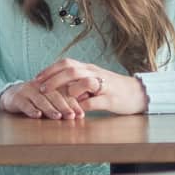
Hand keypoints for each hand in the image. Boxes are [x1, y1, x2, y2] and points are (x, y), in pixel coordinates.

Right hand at [0, 79, 87, 119]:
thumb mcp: (50, 97)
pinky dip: (31, 110)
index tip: (81, 114)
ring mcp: (27, 91)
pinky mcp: (16, 98)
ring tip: (58, 116)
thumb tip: (86, 99)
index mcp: (50, 84)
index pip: (64, 93)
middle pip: (54, 95)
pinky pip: (24, 104)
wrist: (11, 95)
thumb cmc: (36, 98)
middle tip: (72, 116)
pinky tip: (37, 116)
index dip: (73, 103)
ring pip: (40, 99)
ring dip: (50, 108)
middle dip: (64, 106)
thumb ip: (66, 98)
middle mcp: (40, 86)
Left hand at [33, 58, 149, 115]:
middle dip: (53, 79)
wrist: (137, 93)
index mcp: (88, 69)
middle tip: (41, 89)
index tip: (36, 79)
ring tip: (59, 98)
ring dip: (70, 90)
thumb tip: (56, 88)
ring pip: (84, 81)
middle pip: (71, 70)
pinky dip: (84, 105)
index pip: (66, 63)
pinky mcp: (111, 99)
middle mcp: (95, 73)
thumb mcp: (93, 82)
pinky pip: (95, 101)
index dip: (50, 70)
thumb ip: (77, 83)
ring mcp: (104, 85)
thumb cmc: (112, 89)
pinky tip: (76, 111)